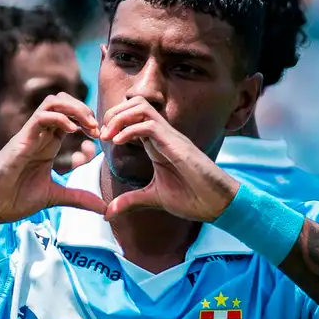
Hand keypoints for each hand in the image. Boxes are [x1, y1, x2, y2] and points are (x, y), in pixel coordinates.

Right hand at [0, 93, 106, 222]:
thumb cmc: (16, 199)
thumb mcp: (55, 197)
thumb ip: (78, 198)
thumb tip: (103, 207)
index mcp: (48, 144)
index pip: (69, 116)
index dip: (87, 121)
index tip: (100, 136)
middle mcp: (40, 135)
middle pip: (62, 101)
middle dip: (83, 108)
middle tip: (96, 128)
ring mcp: (31, 135)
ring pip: (53, 101)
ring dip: (74, 108)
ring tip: (87, 125)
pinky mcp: (22, 139)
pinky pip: (41, 116)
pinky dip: (60, 118)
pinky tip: (73, 132)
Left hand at [99, 96, 239, 221]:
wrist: (218, 205)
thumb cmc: (192, 198)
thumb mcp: (152, 199)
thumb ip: (129, 201)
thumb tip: (107, 214)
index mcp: (156, 144)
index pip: (132, 117)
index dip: (113, 122)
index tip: (100, 139)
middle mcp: (163, 135)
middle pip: (135, 104)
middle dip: (112, 114)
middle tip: (101, 135)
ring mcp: (171, 137)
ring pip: (142, 107)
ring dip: (119, 117)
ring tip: (107, 137)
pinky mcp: (177, 145)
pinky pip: (150, 126)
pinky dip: (129, 130)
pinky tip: (118, 142)